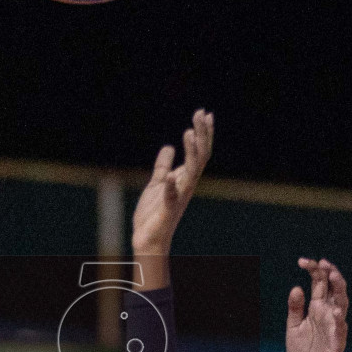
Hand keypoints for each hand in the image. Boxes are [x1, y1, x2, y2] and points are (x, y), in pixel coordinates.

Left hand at [132, 109, 213, 258]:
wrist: (147, 239)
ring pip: (191, 172)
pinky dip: (171, 187)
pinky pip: (171, 197)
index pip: (198, 152)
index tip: (204, 113)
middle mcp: (186, 186)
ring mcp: (179, 197)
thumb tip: (168, 147)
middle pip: (200, 156)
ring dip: (192, 152)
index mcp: (184, 178)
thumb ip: (163, 166)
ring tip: (189, 133)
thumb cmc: (153, 214)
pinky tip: (170, 177)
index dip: (202, 133)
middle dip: (201, 135)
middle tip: (201, 113)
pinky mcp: (167, 210)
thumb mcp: (156, 183)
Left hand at [286, 258, 347, 351]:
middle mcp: (328, 311)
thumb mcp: (293, 325)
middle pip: (334, 287)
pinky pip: (340, 325)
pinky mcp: (338, 337)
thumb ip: (295, 308)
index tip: (302, 261)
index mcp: (317, 305)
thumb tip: (296, 288)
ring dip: (339, 288)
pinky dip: (338, 317)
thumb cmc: (302, 348)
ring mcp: (335, 323)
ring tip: (333, 276)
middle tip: (324, 263)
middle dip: (330, 273)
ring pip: (342, 301)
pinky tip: (334, 309)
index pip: (319, 282)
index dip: (314, 270)